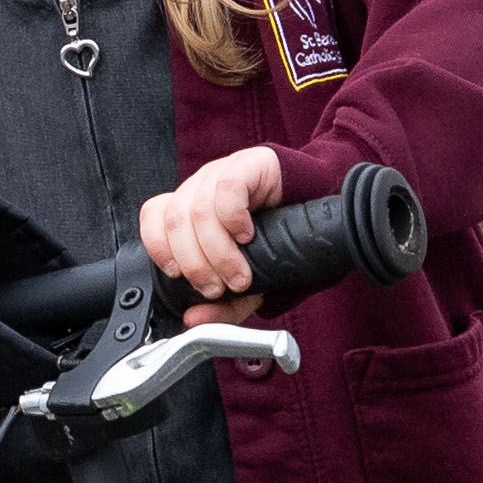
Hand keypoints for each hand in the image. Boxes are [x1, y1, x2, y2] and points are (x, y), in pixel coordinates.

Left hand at [143, 146, 287, 320]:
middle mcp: (203, 187)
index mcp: (193, 208)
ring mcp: (225, 172)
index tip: (178, 275)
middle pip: (176, 220)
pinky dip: (233, 218)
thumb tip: (193, 319)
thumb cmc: (286, 243)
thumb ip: (222, 306)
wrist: (328, 209)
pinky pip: (227, 188)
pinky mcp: (251, 163)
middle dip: (195, 263)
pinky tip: (247, 235)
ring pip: (199, 209)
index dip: (159, 247)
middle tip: (218, 287)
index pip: (154, 217)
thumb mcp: (251, 284)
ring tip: (239, 274)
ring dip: (217, 252)